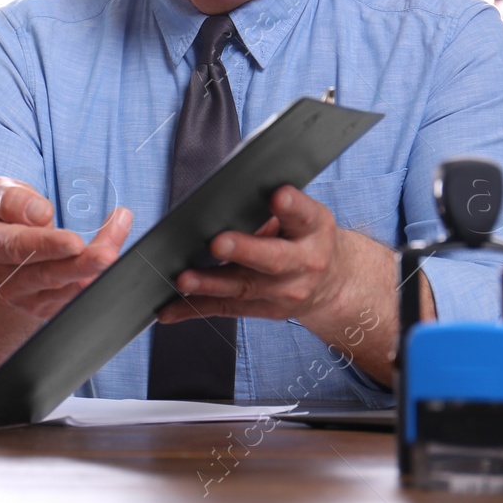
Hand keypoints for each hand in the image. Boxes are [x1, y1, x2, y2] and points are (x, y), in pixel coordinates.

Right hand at [0, 176, 132, 321]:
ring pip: (66, 288)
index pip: (18, 247)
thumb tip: (38, 213)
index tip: (75, 242)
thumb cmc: (1, 215)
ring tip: (114, 251)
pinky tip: (111, 255)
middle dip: (80, 265)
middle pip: (47, 274)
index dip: (47, 245)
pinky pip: (77, 297)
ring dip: (94, 271)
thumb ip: (9, 198)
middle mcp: (6, 279)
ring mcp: (27, 298)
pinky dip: (97, 278)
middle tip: (106, 255)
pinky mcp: (48, 307)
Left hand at [157, 185, 362, 333]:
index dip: (291, 206)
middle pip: (273, 259)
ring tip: (184, 279)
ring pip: (243, 288)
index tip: (278, 195)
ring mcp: (283, 292)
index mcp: (313, 229)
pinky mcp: (263, 309)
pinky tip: (170, 309)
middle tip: (217, 242)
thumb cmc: (305, 238)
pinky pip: (224, 309)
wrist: (333, 284)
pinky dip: (193, 309)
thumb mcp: (303, 216)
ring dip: (209, 284)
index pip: (303, 215)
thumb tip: (227, 193)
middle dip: (244, 250)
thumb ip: (273, 206)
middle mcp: (303, 263)